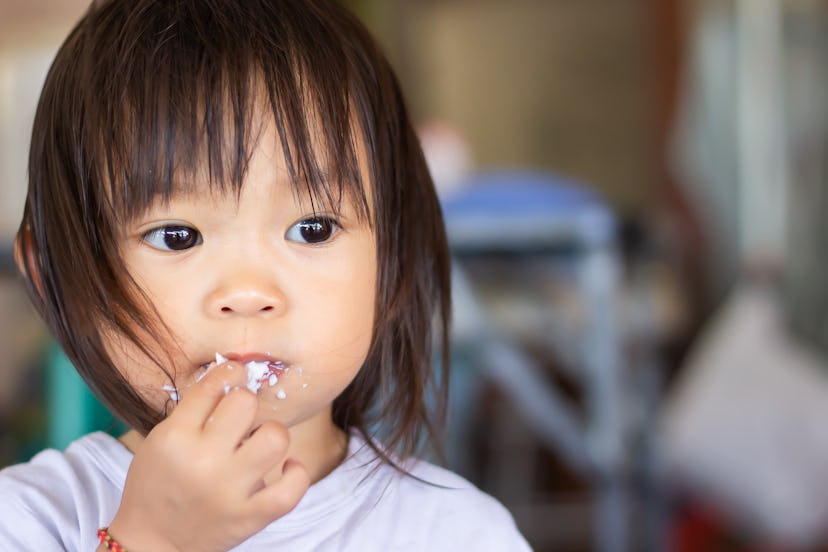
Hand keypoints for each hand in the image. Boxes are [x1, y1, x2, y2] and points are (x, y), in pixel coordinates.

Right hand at [107, 361, 309, 550]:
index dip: (230, 373)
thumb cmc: (159, 483)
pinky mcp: (249, 518)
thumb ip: (196, 410)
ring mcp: (229, 491)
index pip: (214, 384)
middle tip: (242, 419)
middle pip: (246, 403)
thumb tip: (237, 375)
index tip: (235, 376)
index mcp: (176, 437)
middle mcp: (203, 461)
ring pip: (276, 438)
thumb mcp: (162, 439)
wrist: (151, 543)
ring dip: (272, 435)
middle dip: (247, 404)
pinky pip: (293, 489)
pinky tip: (286, 468)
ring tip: (261, 444)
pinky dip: (296, 474)